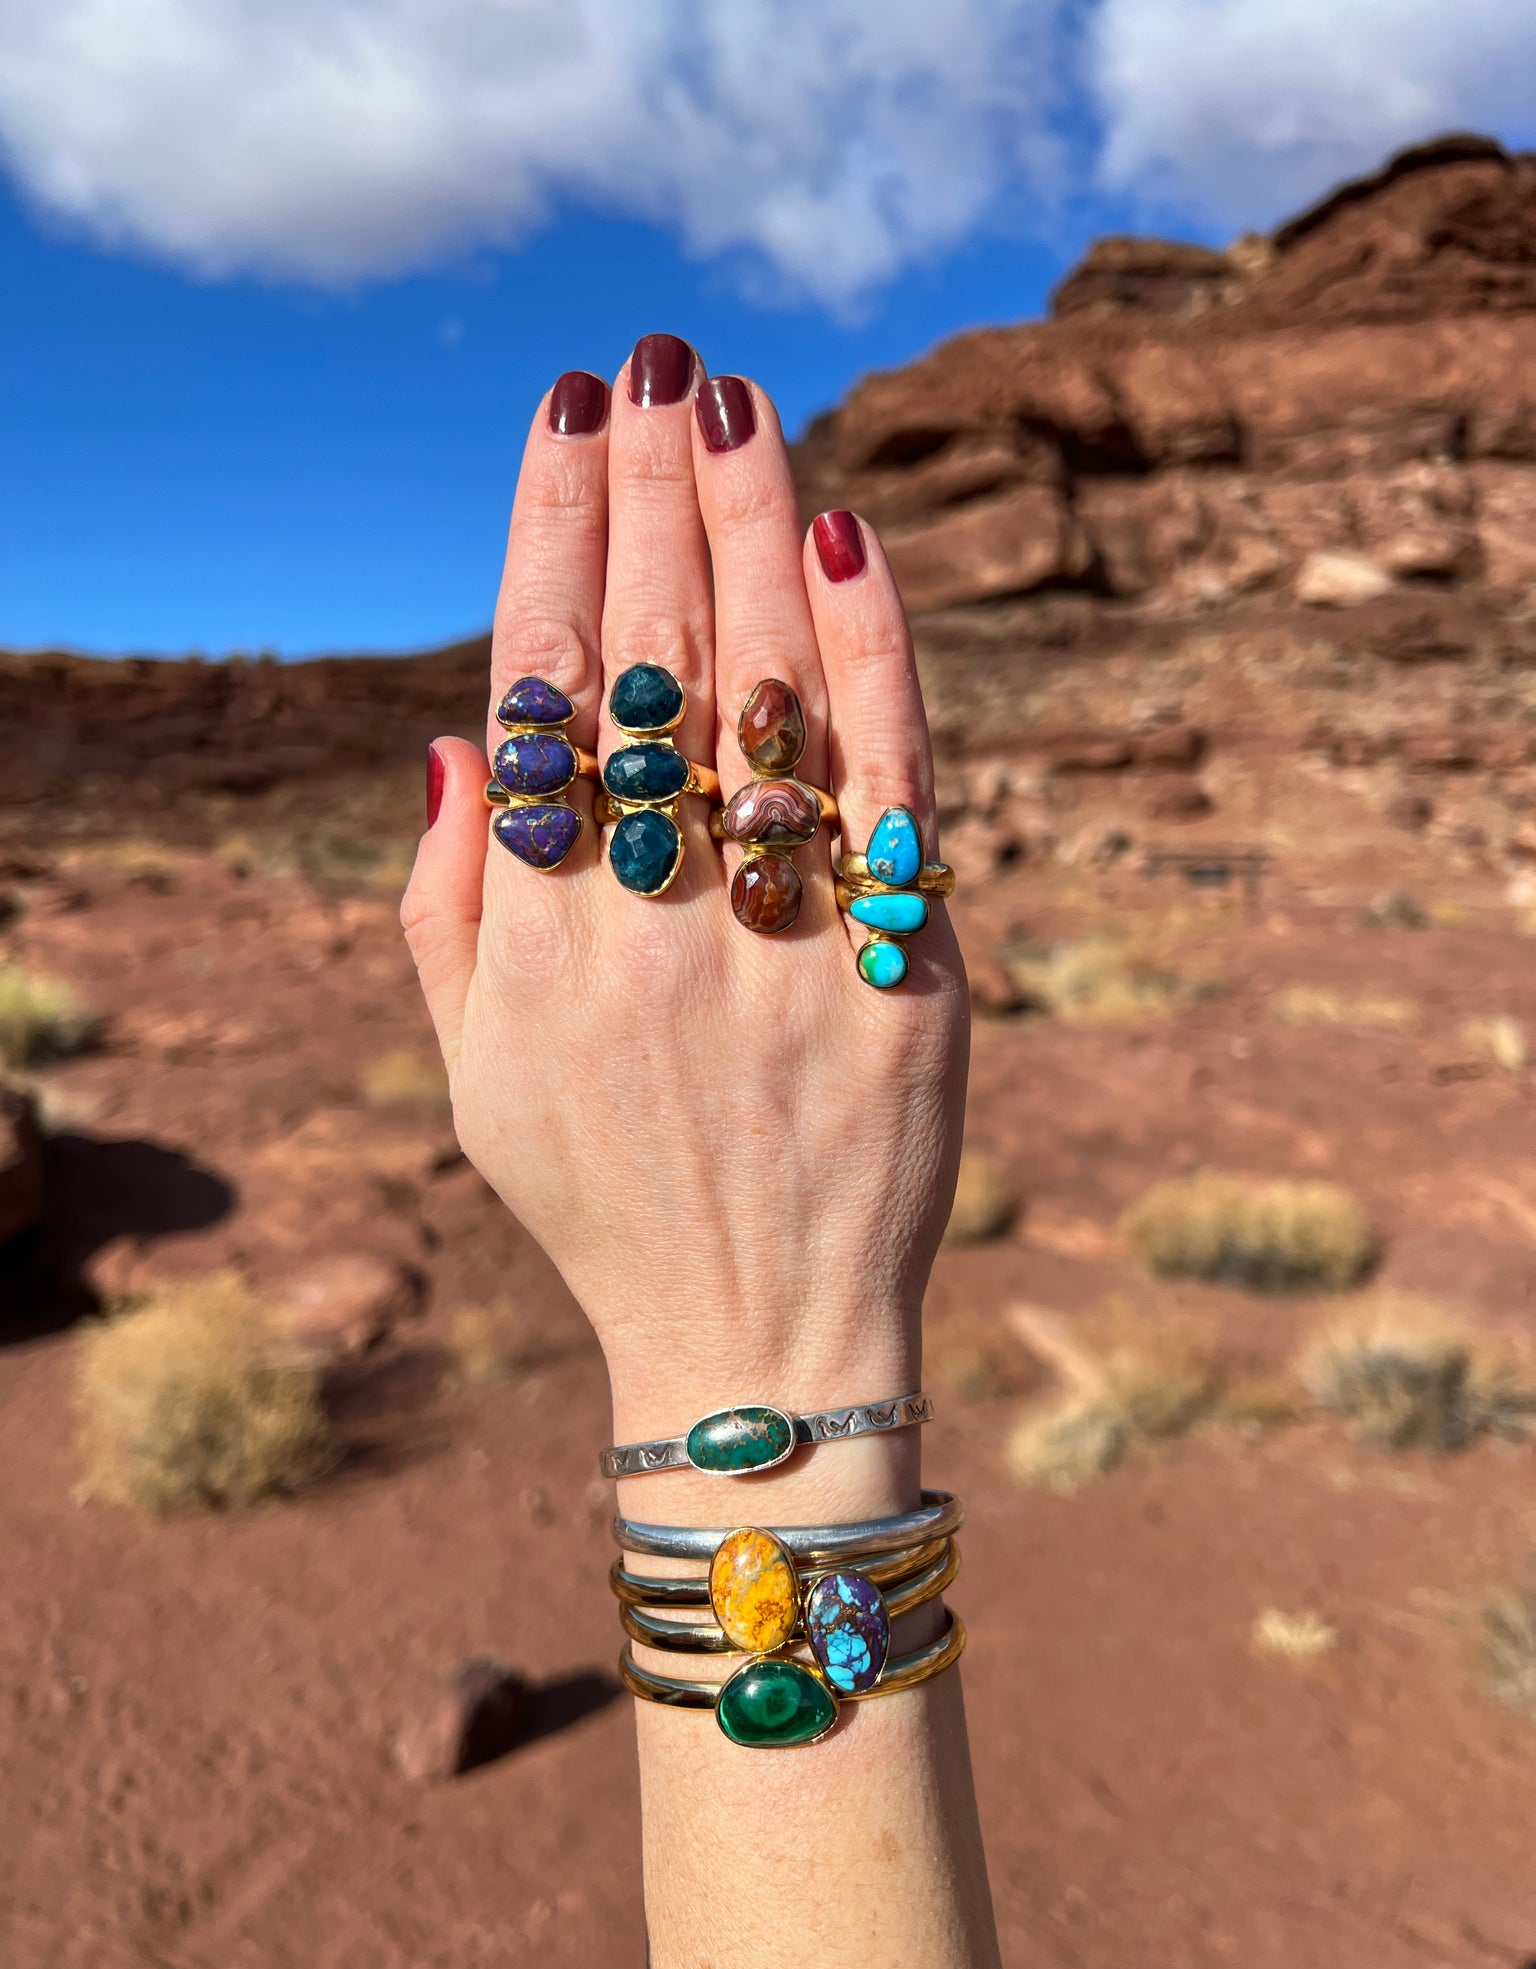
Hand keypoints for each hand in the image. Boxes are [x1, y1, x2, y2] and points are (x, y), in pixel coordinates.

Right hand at [402, 347, 967, 1471]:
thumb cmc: (601, 1198)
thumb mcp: (476, 1070)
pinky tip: (851, 540)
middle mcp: (654, 918)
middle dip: (652, 491)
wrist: (755, 1338)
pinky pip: (895, 783)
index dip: (551, 535)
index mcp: (536, 934)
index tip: (566, 422)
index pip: (541, 684)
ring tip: (741, 406)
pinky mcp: (906, 975)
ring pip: (770, 690)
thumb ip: (444, 905)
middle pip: (651, 658)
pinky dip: (877, 655)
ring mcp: (787, 943)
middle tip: (658, 364)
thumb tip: (449, 738)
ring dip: (754, 529)